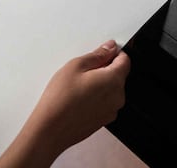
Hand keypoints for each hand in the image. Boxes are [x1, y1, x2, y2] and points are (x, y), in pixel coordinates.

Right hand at [0, 40, 130, 166]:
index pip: (125, 60)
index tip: (103, 52)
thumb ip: (98, 54)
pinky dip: (96, 97)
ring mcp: (112, 111)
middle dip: (105, 69)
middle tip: (83, 71)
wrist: (50, 129)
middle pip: (118, 75)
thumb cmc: (60, 99)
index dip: (114, 53)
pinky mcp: (103, 120)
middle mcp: (118, 97)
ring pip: (111, 89)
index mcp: (114, 80)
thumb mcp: (76, 66)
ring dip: (100, 84)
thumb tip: (110, 48)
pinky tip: (79, 98)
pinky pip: (105, 102)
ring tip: (78, 86)